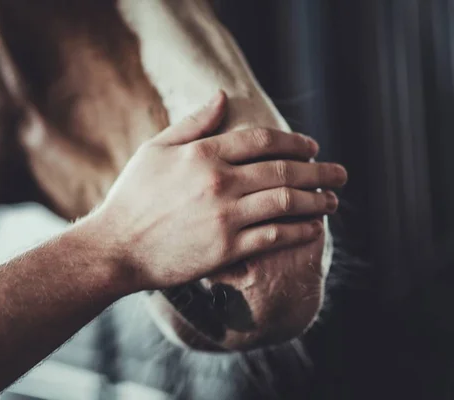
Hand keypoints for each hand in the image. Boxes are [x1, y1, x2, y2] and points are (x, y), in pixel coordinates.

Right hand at [92, 90, 346, 290]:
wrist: (116, 247)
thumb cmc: (132, 197)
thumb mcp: (155, 150)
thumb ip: (192, 124)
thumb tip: (222, 97)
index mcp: (202, 154)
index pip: (261, 140)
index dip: (293, 141)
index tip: (312, 146)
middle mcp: (218, 182)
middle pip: (283, 170)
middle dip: (318, 170)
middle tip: (340, 173)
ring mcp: (224, 217)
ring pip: (285, 202)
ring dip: (316, 200)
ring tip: (333, 200)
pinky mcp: (226, 250)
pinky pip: (274, 236)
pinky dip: (299, 230)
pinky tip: (313, 228)